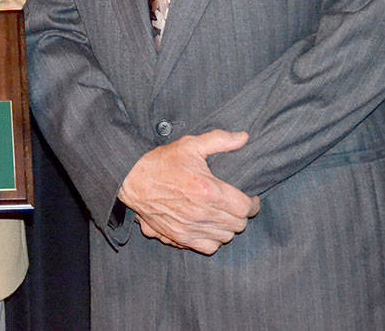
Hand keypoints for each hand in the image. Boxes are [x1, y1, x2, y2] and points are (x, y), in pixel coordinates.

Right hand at [118, 129, 260, 254]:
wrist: (132, 179)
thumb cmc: (162, 162)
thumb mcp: (191, 145)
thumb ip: (220, 140)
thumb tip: (244, 137)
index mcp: (209, 190)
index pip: (245, 208)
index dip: (252, 204)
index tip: (250, 198)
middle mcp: (202, 213)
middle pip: (238, 224)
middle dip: (240, 214)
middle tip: (234, 204)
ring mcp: (191, 228)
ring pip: (226, 237)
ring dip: (228, 227)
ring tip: (223, 215)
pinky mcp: (180, 237)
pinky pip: (209, 247)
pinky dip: (214, 239)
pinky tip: (210, 227)